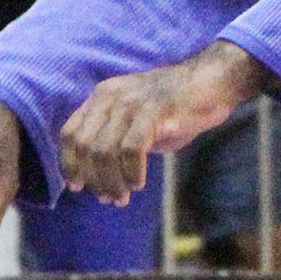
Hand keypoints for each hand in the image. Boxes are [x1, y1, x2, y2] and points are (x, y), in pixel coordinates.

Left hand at [60, 40, 270, 201]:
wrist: (211, 81)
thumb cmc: (175, 107)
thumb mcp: (135, 119)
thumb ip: (113, 140)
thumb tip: (96, 181)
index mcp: (102, 97)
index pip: (69, 133)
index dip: (69, 164)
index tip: (77, 187)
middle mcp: (111, 96)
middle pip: (85, 146)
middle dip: (93, 179)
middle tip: (109, 198)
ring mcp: (132, 102)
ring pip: (105, 151)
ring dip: (112, 181)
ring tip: (123, 197)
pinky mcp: (154, 110)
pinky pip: (131, 149)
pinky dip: (131, 172)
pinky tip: (139, 183)